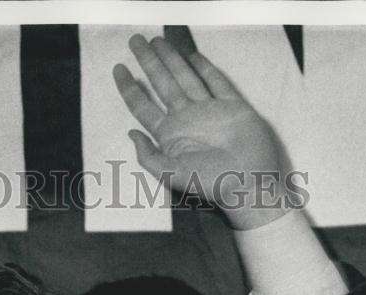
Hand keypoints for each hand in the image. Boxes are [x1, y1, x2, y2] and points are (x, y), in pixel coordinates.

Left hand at [114, 35, 285, 229]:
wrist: (247, 183)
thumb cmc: (208, 183)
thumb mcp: (169, 174)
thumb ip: (147, 155)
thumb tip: (130, 133)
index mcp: (169, 135)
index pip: (143, 107)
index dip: (129, 88)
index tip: (118, 68)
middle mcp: (186, 119)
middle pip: (161, 85)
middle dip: (148, 62)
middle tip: (135, 40)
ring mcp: (209, 111)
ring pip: (185, 77)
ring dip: (171, 59)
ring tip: (157, 40)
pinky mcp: (232, 106)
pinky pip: (216, 82)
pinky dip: (205, 68)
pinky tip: (192, 55)